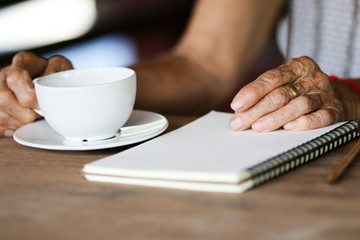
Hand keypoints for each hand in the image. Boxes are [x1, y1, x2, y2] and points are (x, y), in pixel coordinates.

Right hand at [0, 52, 72, 136]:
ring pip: (0, 114)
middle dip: (23, 113)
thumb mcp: (62, 66)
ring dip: (19, 123)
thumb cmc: (58, 72)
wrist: (56, 79)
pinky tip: (23, 127)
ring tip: (35, 121)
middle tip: (40, 116)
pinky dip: (10, 129)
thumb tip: (48, 89)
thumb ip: (56, 71)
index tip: (41, 106)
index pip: (16, 78)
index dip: (28, 96)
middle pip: (3, 98)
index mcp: (22, 62)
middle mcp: (5, 75)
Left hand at [230, 56, 345, 131]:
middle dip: (257, 110)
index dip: (252, 92)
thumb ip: (266, 92)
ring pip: (299, 105)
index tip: (236, 105)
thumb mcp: (287, 82)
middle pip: (281, 94)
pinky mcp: (335, 110)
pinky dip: (304, 122)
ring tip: (257, 127)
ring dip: (276, 118)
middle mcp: (311, 78)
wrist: (340, 96)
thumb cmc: (303, 89)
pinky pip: (320, 116)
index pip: (271, 78)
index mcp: (297, 66)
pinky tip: (288, 128)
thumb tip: (239, 110)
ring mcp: (324, 94)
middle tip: (239, 123)